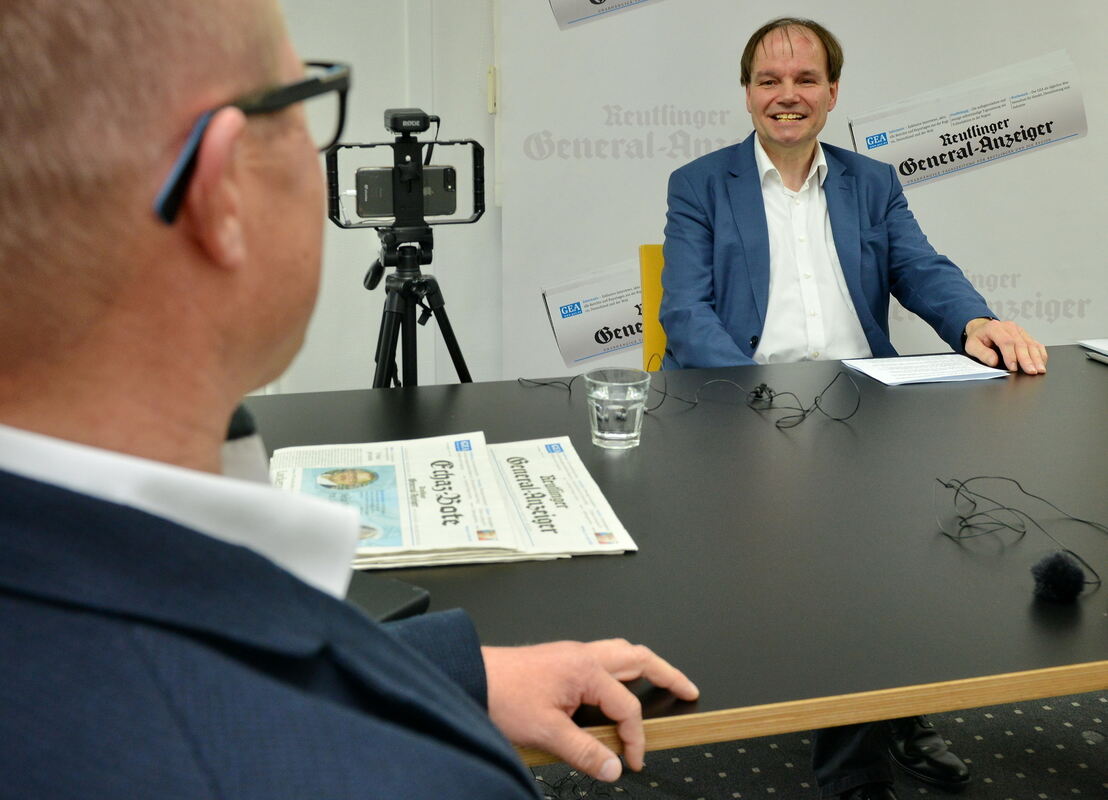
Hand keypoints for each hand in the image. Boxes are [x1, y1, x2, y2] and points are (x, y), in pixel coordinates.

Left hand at [482, 640, 698, 781]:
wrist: (469, 676)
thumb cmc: (502, 696)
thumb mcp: (546, 732)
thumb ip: (584, 752)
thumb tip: (614, 768)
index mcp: (586, 669)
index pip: (626, 706)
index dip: (634, 738)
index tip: (632, 762)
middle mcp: (583, 655)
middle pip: (638, 658)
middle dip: (667, 673)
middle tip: (688, 689)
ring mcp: (572, 654)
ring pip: (621, 652)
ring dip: (645, 665)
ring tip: (662, 680)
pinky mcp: (561, 659)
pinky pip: (602, 657)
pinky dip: (620, 668)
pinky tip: (617, 683)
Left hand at [963, 318, 1047, 373]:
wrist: (982, 329)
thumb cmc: (978, 339)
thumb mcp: (972, 346)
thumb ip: (982, 353)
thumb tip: (994, 361)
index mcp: (994, 328)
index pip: (1006, 342)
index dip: (1011, 356)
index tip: (1013, 368)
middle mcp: (1009, 327)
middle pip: (1021, 343)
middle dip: (1027, 359)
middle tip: (1031, 372)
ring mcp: (1019, 330)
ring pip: (1031, 344)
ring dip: (1037, 358)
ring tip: (1040, 369)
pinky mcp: (1025, 335)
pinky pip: (1035, 343)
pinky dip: (1040, 353)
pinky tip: (1042, 362)